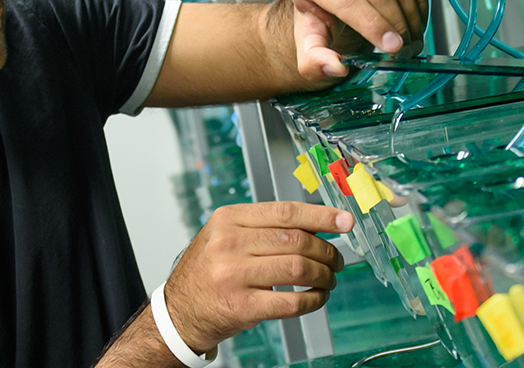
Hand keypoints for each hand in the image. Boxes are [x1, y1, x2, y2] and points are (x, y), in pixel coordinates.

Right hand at [162, 202, 352, 352]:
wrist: (179, 311)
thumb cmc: (208, 272)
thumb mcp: (224, 236)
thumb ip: (263, 227)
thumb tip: (316, 227)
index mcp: (228, 219)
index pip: (285, 212)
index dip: (321, 216)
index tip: (344, 222)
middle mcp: (229, 243)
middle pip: (297, 241)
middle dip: (327, 251)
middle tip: (336, 260)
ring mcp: (234, 275)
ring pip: (299, 269)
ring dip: (323, 276)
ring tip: (328, 279)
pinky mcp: (242, 306)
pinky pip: (292, 302)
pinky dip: (313, 300)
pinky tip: (317, 298)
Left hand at [287, 0, 428, 79]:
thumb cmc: (319, 1)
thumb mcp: (309, 32)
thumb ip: (313, 57)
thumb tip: (334, 67)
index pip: (346, 0)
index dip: (374, 26)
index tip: (392, 46)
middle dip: (397, 24)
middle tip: (407, 47)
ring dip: (411, 12)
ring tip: (413, 34)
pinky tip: (416, 13)